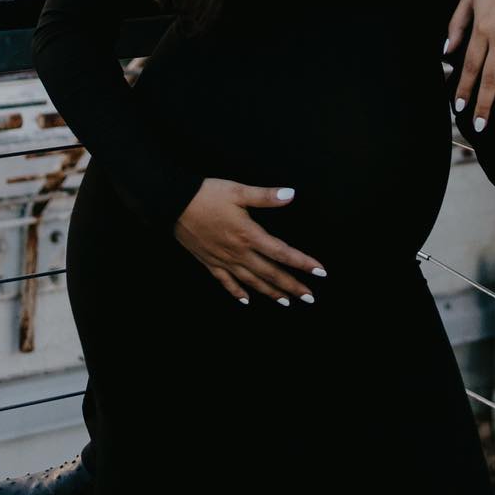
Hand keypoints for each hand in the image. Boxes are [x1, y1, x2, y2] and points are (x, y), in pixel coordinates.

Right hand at [173, 180, 325, 305]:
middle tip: (310, 297)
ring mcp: (223, 260)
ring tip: (286, 303)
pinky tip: (246, 301)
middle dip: (292, 286)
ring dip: (270, 293)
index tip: (320, 272)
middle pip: (270, 273)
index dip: (303, 262)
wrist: (174, 203)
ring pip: (251, 281)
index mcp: (249, 235)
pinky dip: (237, 293)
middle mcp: (238, 252)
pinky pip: (226, 282)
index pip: (282, 252)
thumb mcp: (238, 191)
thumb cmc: (207, 194)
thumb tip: (291, 194)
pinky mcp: (209, 262)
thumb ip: (265, 196)